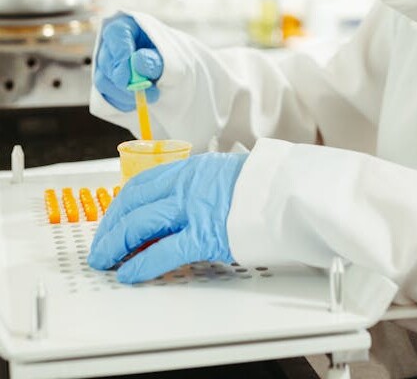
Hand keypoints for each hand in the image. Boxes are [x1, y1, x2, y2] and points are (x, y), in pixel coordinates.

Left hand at [88, 152, 247, 283]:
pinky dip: (141, 264)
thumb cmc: (262, 187)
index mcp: (191, 169)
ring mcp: (195, 208)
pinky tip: (129, 274)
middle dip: (111, 228)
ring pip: (141, 223)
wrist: (288, 191)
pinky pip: (164, 250)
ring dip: (117, 244)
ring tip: (106, 261)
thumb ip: (197, 188)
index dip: (120, 206)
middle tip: (101, 247)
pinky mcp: (206, 234)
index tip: (111, 222)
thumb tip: (177, 208)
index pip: (142, 185)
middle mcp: (187, 184)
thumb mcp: (223, 175)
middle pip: (134, 204)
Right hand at [94, 15, 163, 111]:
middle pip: (107, 62)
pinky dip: (121, 102)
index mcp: (126, 26)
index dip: (120, 56)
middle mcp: (112, 43)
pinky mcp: (106, 81)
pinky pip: (105, 95)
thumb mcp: (170, 55)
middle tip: (147, 93)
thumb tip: (138, 62)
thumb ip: (155, 59)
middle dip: (126, 82)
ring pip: (103, 81)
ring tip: (149, 97)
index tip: (128, 77)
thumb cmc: (171, 56)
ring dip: (125, 95)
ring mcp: (106, 63)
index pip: (116, 34)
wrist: (172, 69)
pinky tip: (138, 102)